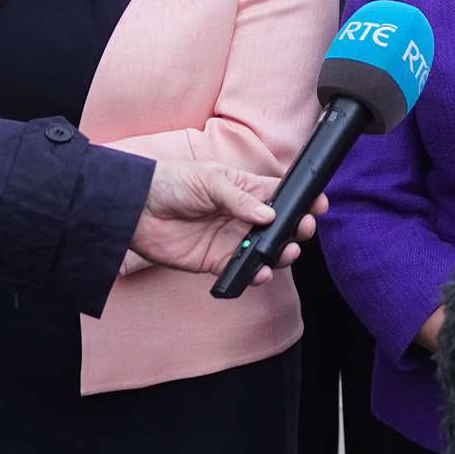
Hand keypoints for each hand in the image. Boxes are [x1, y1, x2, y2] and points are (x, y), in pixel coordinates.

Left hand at [124, 161, 323, 282]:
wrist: (136, 207)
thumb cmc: (172, 182)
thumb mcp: (210, 179)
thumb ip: (239, 199)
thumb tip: (267, 216)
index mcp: (245, 189)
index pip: (280, 195)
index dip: (301, 201)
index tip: (318, 206)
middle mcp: (242, 215)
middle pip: (279, 226)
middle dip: (296, 229)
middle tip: (302, 230)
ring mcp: (230, 238)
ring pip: (265, 250)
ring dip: (279, 253)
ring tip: (285, 253)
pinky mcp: (215, 260)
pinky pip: (241, 270)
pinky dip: (254, 273)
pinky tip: (261, 272)